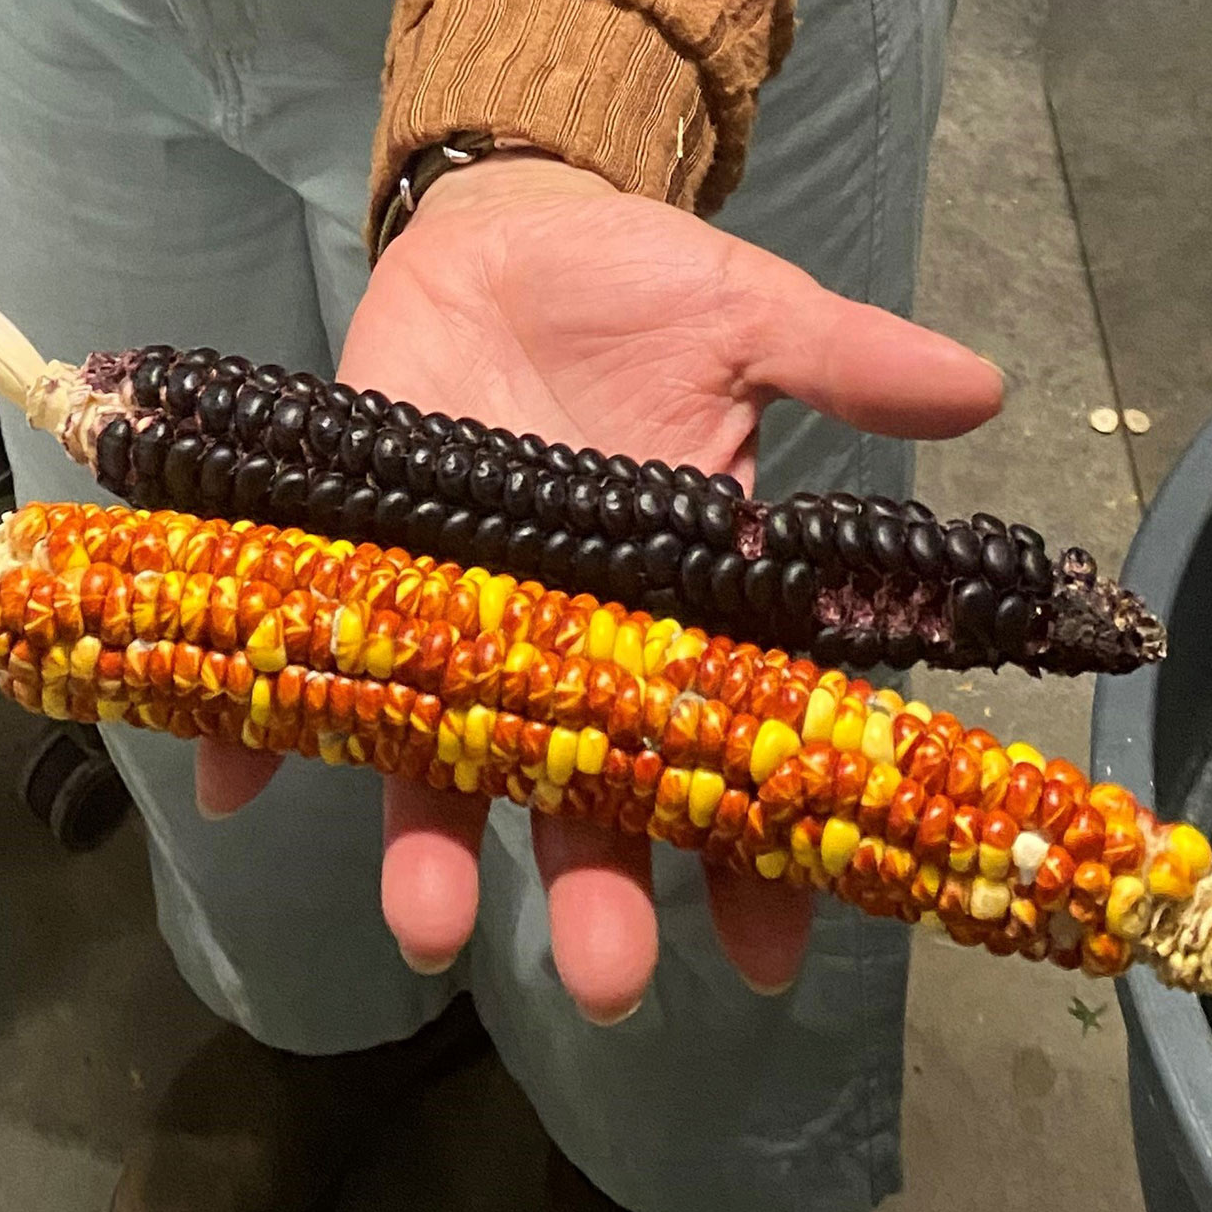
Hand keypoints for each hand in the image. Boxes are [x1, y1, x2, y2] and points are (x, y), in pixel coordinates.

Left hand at [191, 156, 1004, 1021]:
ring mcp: (456, 609)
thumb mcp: (744, 308)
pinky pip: (297, 662)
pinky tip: (228, 784)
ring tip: (427, 925)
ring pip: (443, 758)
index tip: (772, 949)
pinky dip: (253, 727)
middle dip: (596, 892)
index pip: (728, 750)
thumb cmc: (637, 285)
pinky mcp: (356, 556)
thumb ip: (845, 356)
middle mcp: (566, 635)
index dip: (754, 857)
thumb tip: (983, 386)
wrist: (504, 227)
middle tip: (605, 985)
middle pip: (585, 791)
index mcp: (677, 601)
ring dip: (430, 850)